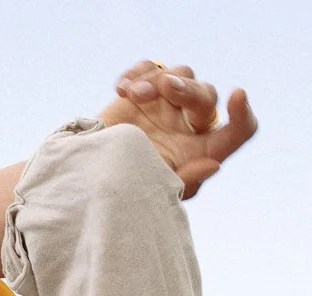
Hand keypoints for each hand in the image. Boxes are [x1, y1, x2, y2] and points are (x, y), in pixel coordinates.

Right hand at [99, 61, 257, 198]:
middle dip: (187, 88)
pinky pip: (151, 67)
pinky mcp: (143, 91)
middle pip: (206, 94)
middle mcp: (189, 125)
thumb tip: (214, 164)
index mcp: (201, 151)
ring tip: (132, 96)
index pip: (239, 130)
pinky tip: (122, 89)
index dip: (243, 114)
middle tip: (165, 88)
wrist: (88, 178)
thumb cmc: (126, 191)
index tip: (236, 96)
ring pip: (182, 73)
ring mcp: (166, 105)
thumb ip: (187, 180)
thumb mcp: (157, 192)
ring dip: (158, 80)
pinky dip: (138, 72)